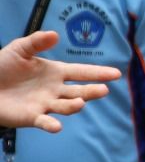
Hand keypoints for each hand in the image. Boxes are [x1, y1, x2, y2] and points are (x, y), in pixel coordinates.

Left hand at [0, 31, 120, 132]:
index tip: (116, 73)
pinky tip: (57, 126)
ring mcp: (45, 104)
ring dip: (74, 106)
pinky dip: (51, 125)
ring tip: (80, 103)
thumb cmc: (2, 66)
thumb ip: (36, 42)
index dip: (98, 73)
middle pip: (79, 91)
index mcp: (55, 72)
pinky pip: (44, 122)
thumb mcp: (19, 49)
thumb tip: (55, 35)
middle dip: (92, 91)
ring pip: (65, 106)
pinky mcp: (32, 117)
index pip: (81, 72)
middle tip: (104, 90)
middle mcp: (55, 90)